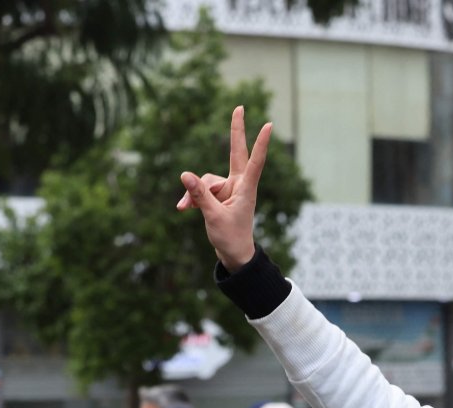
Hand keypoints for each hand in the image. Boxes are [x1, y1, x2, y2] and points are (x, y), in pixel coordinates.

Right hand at [176, 105, 271, 271]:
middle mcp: (238, 185)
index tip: (269, 125)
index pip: (255, 161)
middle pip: (235, 152)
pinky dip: (191, 198)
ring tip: (186, 208)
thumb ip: (200, 195)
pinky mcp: (218, 195)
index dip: (261, 143)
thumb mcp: (212, 217)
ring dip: (195, 193)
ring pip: (207, 179)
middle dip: (235, 131)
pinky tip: (183, 209)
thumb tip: (185, 175)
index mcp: (246, 189)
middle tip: (240, 107)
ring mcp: (228, 189)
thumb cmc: (230, 238)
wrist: (233, 255)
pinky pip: (200, 189)